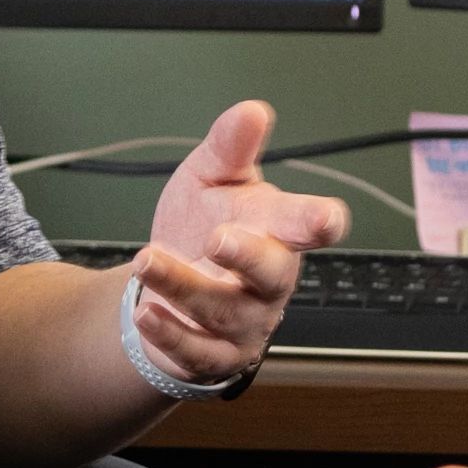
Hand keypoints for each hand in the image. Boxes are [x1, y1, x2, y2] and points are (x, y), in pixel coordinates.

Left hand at [128, 99, 345, 382]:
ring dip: (183, 285)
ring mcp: (245, 323)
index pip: (313, 226)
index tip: (323, 219)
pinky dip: (170, 333)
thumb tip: (253, 110)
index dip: (321, 223)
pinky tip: (145, 312)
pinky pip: (196, 352)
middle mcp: (269, 281)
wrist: (163, 287)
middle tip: (217, 237)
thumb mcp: (209, 179)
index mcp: (278, 232)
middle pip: (274, 273)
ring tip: (146, 260)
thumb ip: (230, 148)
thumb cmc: (200, 227)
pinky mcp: (214, 356)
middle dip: (249, 256)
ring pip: (223, 310)